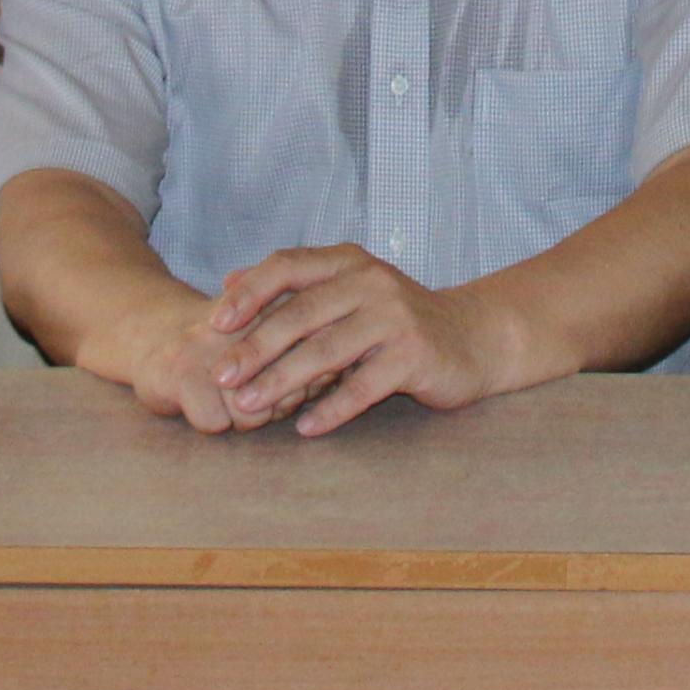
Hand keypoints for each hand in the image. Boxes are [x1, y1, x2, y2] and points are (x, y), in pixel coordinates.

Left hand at [157, 244, 517, 437]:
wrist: (474, 338)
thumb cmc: (398, 320)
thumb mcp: (349, 292)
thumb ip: (295, 287)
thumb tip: (229, 281)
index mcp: (349, 262)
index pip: (288, 265)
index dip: (249, 292)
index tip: (215, 323)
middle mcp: (371, 282)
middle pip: (301, 313)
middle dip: (255, 346)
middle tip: (222, 376)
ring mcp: (394, 317)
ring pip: (326, 351)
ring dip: (283, 381)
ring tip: (251, 406)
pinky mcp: (414, 354)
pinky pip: (363, 386)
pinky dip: (330, 409)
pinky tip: (304, 428)